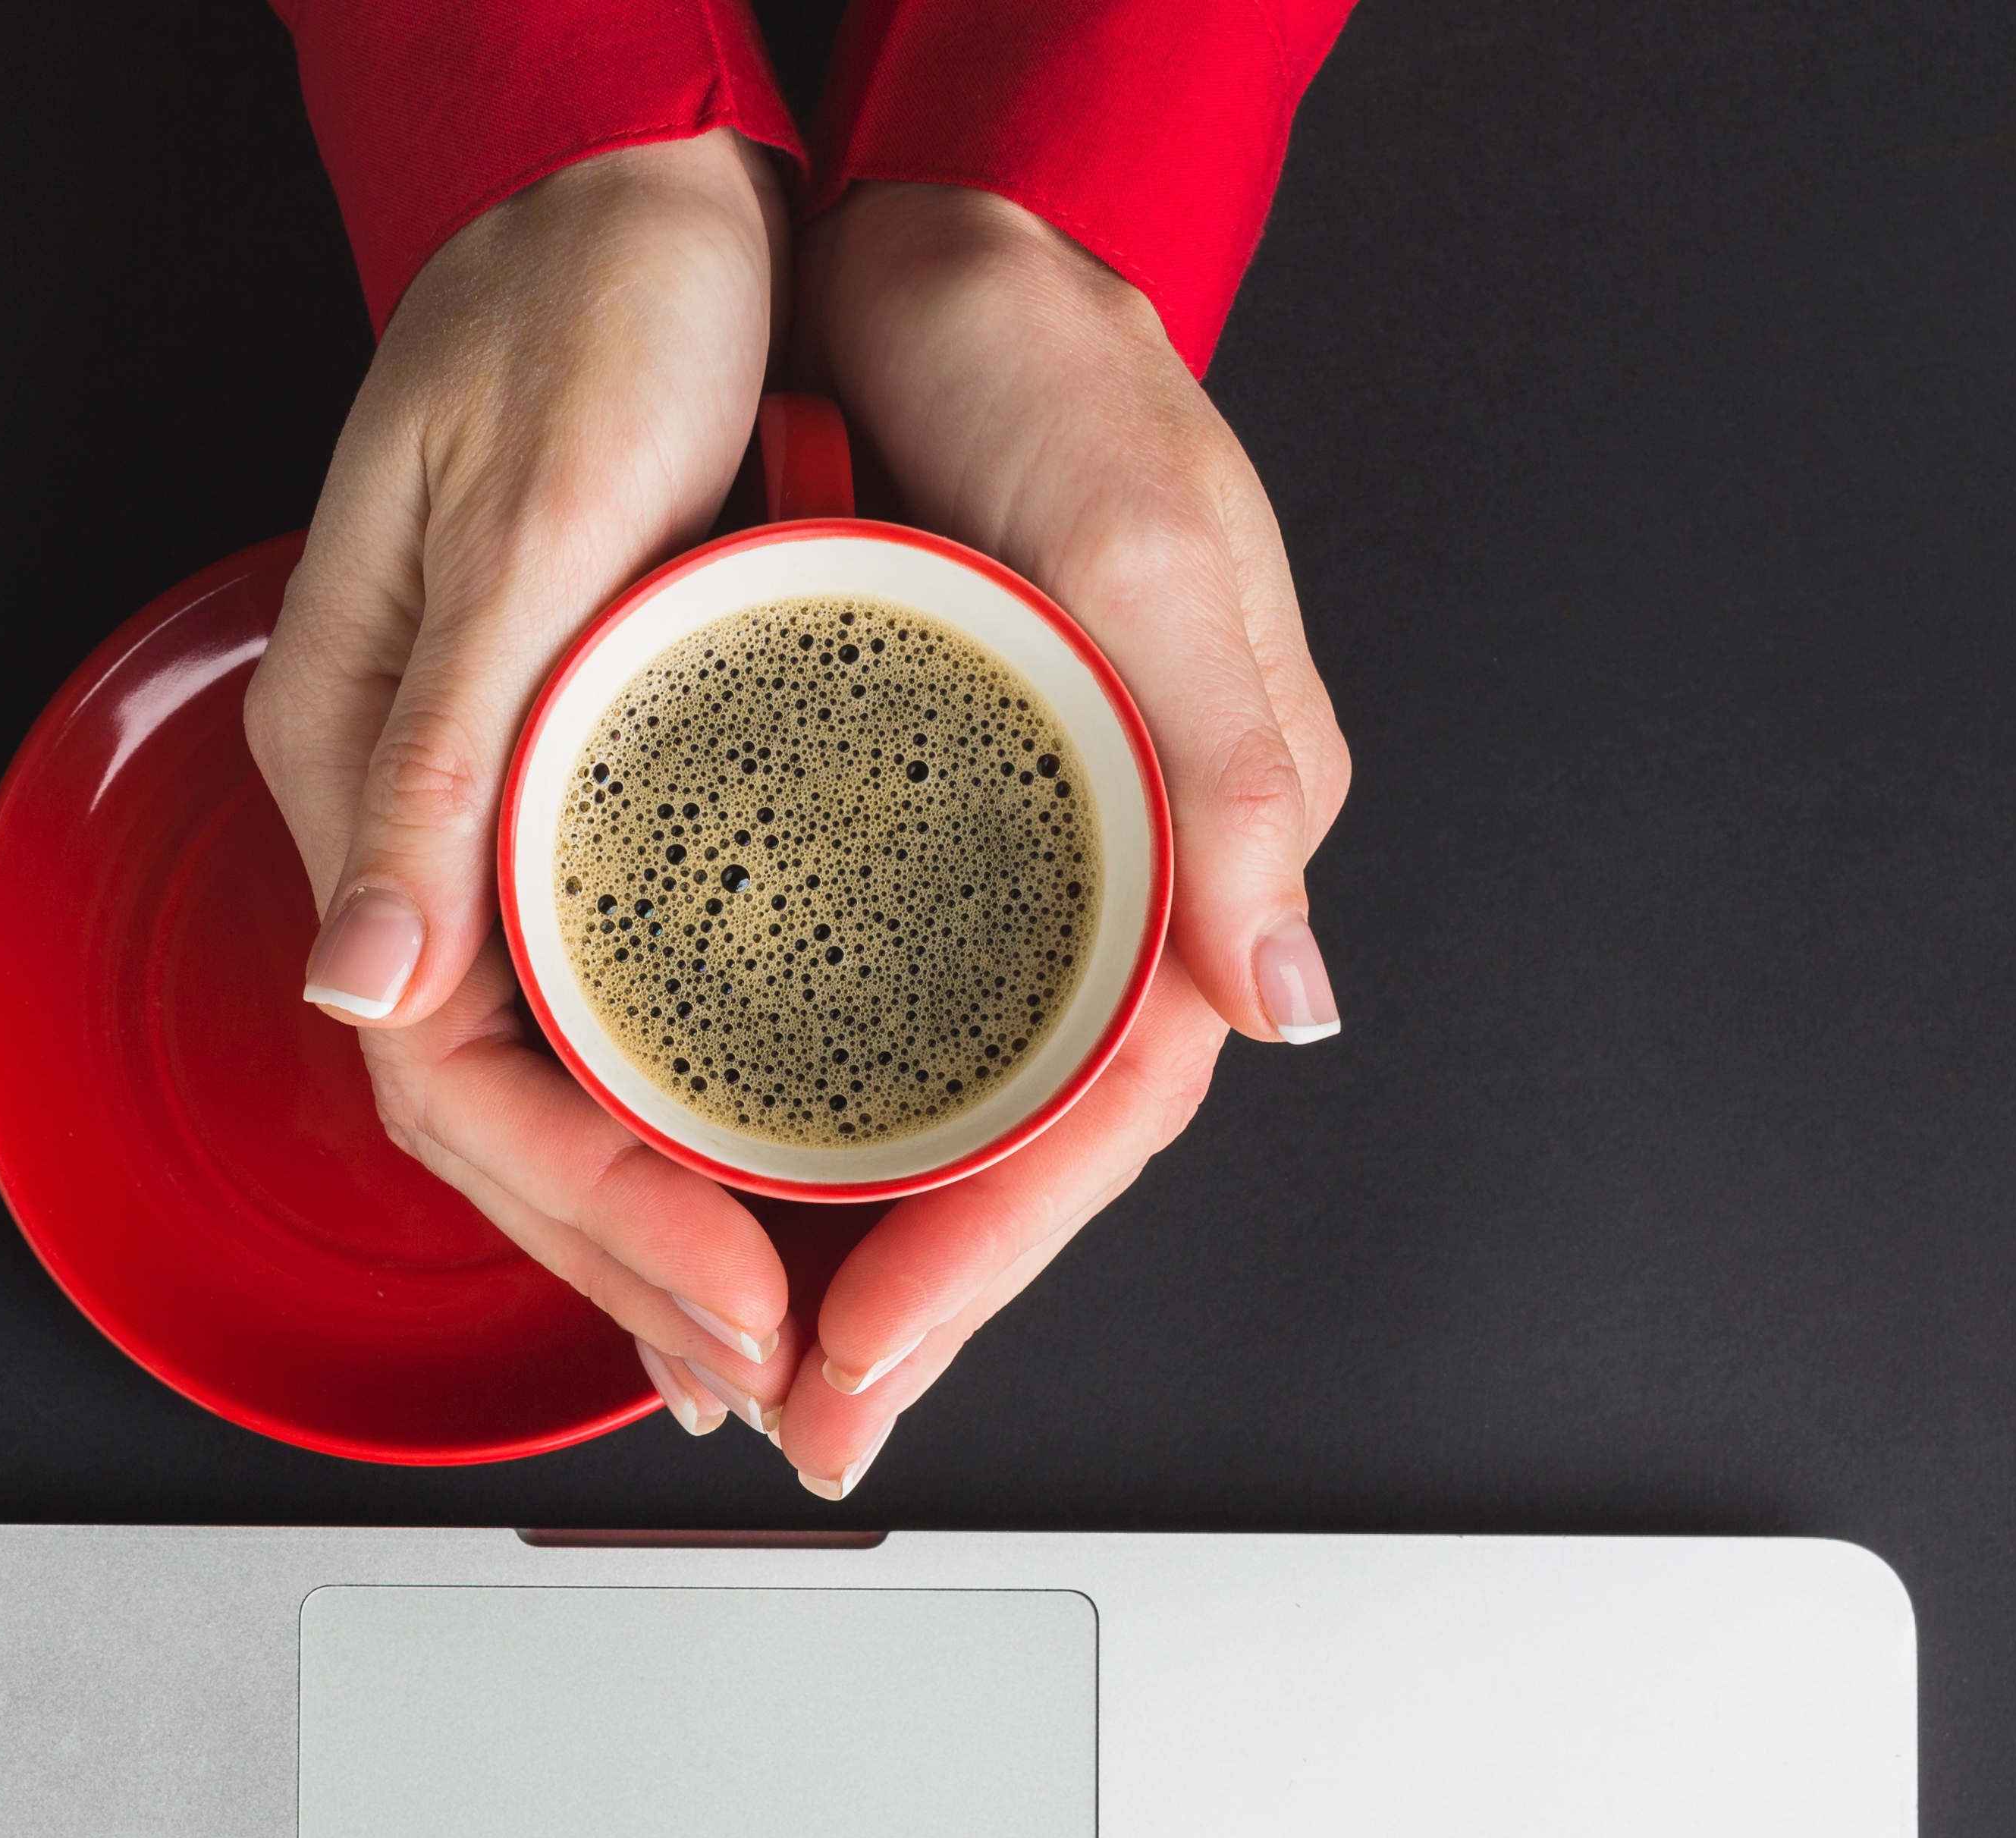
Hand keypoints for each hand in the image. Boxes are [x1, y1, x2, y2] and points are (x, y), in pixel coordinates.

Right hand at [246, 130, 813, 1432]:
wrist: (623, 177)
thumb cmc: (583, 309)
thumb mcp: (521, 523)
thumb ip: (444, 757)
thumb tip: (366, 986)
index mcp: (374, 768)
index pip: (451, 1072)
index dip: (590, 1212)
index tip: (729, 1300)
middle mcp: (412, 820)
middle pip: (497, 1112)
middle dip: (625, 1268)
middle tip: (764, 1379)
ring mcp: (483, 812)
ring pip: (543, 1078)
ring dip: (642, 1222)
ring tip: (759, 1334)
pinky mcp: (563, 786)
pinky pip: (595, 1000)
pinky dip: (667, 1111)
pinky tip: (743, 1166)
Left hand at [763, 182, 1353, 1497]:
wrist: (927, 240)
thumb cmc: (1049, 357)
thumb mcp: (1147, 534)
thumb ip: (1232, 761)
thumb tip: (1291, 993)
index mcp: (1190, 840)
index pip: (1097, 1113)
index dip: (985, 1258)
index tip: (866, 1361)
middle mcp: (1099, 875)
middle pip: (1012, 1146)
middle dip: (910, 1303)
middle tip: (800, 1419)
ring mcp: (998, 862)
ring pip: (935, 1104)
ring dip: (849, 1241)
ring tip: (751, 1358)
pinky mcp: (900, 823)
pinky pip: (858, 1009)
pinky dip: (794, 1111)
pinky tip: (724, 1176)